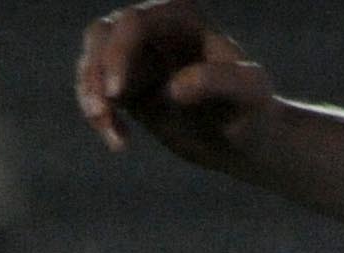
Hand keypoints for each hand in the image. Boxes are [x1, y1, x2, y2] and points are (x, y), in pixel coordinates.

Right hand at [77, 1, 273, 161]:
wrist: (246, 139)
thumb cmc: (253, 109)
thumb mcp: (248, 93)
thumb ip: (218, 80)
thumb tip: (174, 86)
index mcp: (181, 17)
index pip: (133, 22)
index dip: (118, 54)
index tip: (118, 96)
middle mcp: (155, 29)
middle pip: (101, 33)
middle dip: (95, 72)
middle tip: (103, 114)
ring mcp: (138, 57)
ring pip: (91, 61)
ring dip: (90, 97)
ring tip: (114, 136)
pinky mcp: (128, 88)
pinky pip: (96, 93)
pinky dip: (99, 118)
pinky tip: (120, 144)